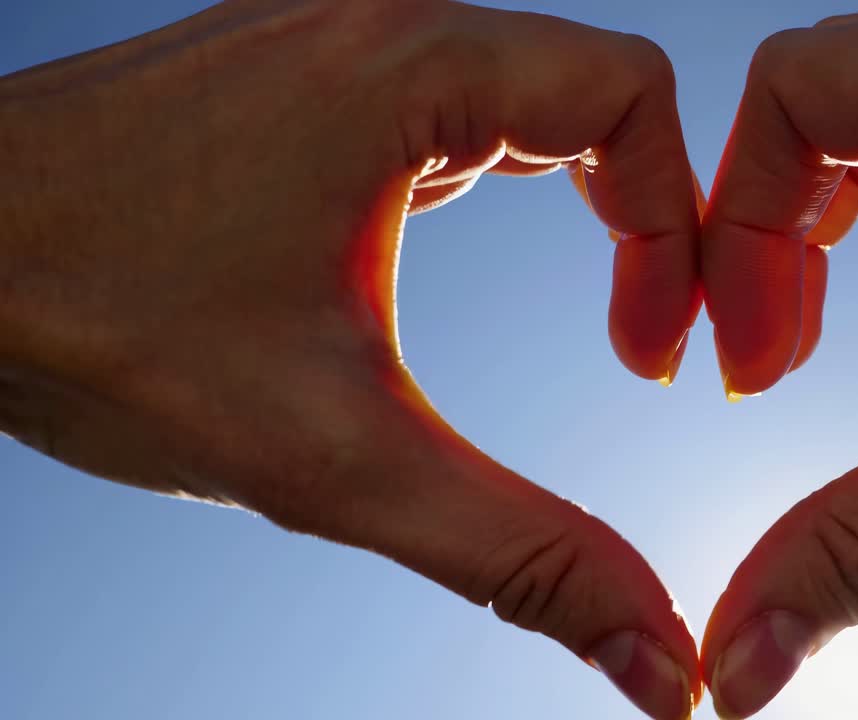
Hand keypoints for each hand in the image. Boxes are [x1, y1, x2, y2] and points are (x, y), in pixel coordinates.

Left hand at [0, 2, 701, 717]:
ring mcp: (341, 35)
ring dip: (594, 199)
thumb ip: (519, 556)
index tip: (657, 357)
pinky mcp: (310, 71)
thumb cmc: (91, 329)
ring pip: (538, 93)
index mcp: (405, 67)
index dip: (685, 231)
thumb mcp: (333, 460)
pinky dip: (517, 175)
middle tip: (649, 348)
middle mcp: (382, 21)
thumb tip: (658, 662)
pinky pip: (466, 101)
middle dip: (655, 224)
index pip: (636, 98)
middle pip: (603, 93)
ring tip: (605, 318)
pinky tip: (488, 253)